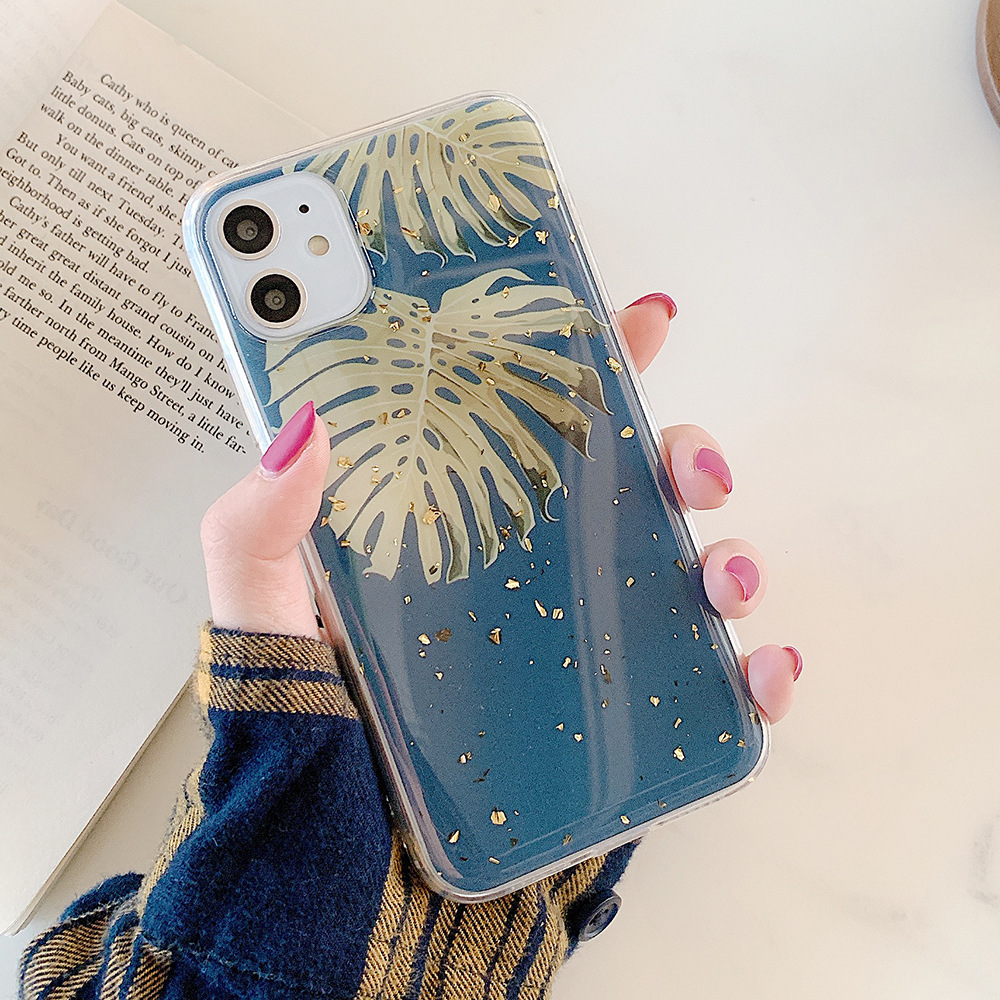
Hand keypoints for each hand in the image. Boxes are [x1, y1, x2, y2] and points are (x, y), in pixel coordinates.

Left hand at [201, 291, 799, 721]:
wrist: (338, 872)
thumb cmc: (301, 737)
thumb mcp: (263, 621)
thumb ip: (258, 530)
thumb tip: (303, 425)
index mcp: (461, 530)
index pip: (534, 428)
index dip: (594, 365)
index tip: (641, 322)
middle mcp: (532, 579)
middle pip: (637, 491)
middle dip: (685, 459)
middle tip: (688, 470)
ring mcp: (582, 651)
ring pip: (688, 579)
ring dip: (730, 559)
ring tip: (720, 577)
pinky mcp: (616, 729)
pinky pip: (708, 694)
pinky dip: (755, 676)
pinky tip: (762, 671)